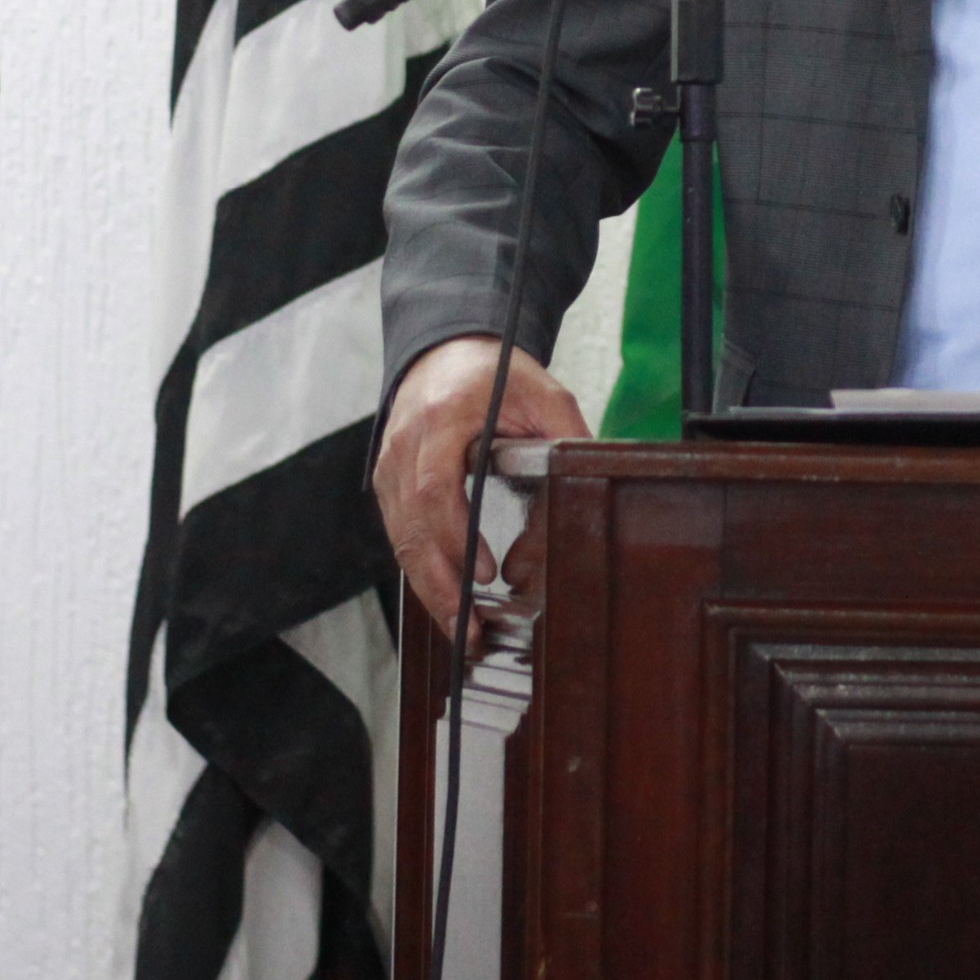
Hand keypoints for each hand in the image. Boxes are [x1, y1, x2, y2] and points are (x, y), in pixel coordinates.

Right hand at [373, 334, 590, 642]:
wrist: (445, 349)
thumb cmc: (493, 370)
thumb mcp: (543, 391)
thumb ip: (566, 434)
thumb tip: (593, 482)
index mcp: (442, 417)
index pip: (437, 488)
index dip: (456, 536)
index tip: (482, 574)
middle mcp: (405, 442)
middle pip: (411, 526)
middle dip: (439, 584)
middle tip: (468, 629)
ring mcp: (389, 463)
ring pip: (400, 538)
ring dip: (428, 588)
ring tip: (460, 630)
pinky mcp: (386, 480)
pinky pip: (398, 533)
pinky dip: (420, 569)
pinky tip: (444, 599)